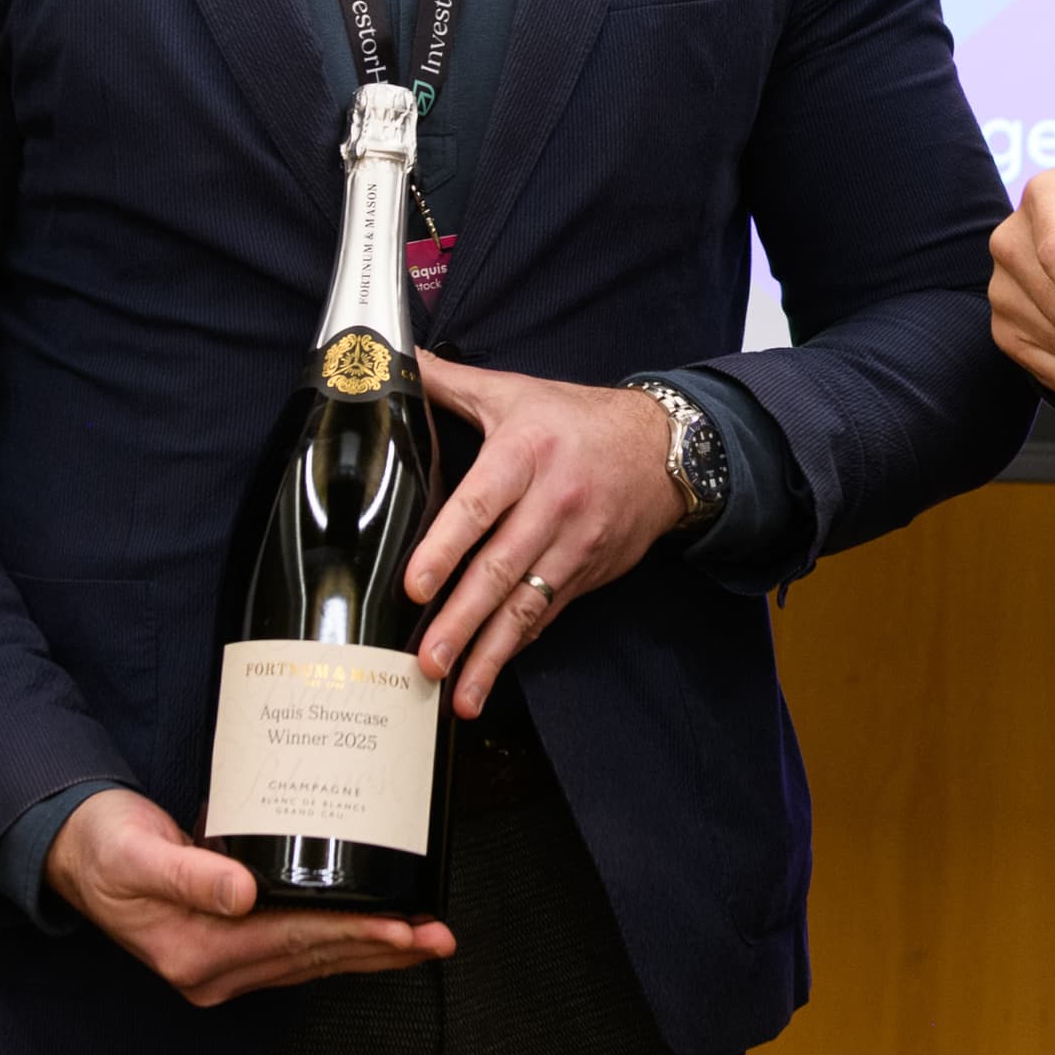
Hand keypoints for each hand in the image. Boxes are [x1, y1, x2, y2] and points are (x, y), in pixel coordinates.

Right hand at [43, 788, 453, 1006]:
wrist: (70, 852)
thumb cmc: (102, 845)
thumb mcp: (138, 853)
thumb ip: (188, 875)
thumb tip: (240, 895)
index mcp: (195, 953)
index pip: (293, 942)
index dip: (352, 934)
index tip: (402, 928)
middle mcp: (213, 972)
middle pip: (314, 959)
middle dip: (380, 949)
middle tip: (439, 939)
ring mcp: (221, 967)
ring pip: (312, 962)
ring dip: (370, 952)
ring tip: (424, 940)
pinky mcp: (227, 948)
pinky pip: (296, 952)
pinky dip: (338, 943)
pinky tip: (373, 935)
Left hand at [402, 354, 691, 718]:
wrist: (663, 450)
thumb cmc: (576, 420)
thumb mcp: (514, 392)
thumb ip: (449, 383)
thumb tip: (390, 361)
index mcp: (525, 453)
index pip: (480, 506)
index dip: (446, 548)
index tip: (415, 586)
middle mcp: (552, 504)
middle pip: (501, 569)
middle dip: (462, 621)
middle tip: (426, 660)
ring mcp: (574, 545)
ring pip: (526, 605)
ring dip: (490, 654)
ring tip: (458, 694)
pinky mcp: (587, 573)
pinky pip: (547, 614)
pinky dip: (518, 645)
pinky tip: (490, 673)